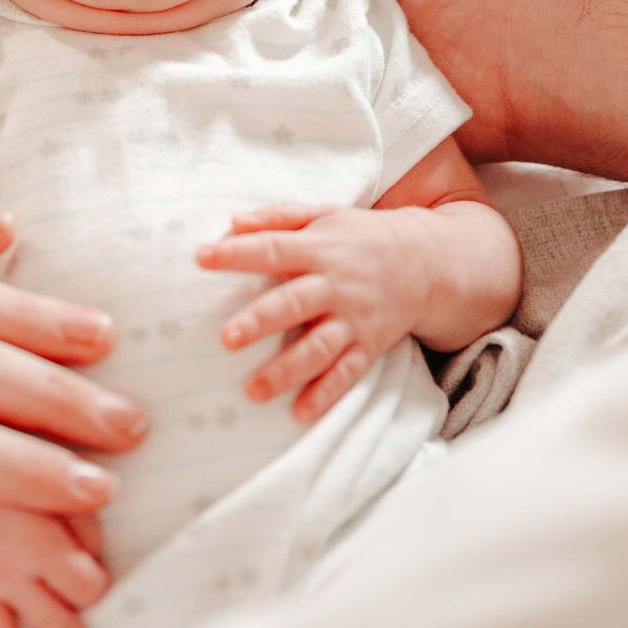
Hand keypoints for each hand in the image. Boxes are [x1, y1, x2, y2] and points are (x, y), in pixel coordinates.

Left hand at [199, 204, 430, 423]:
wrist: (426, 262)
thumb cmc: (360, 237)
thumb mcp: (324, 214)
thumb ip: (278, 217)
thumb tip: (231, 222)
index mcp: (321, 249)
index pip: (275, 249)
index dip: (239, 253)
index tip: (201, 257)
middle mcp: (337, 286)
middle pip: (295, 303)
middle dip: (261, 321)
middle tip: (227, 338)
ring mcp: (354, 319)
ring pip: (319, 347)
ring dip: (287, 370)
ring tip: (253, 390)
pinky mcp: (369, 346)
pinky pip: (348, 374)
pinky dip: (326, 395)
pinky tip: (300, 413)